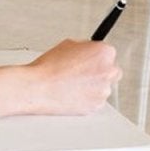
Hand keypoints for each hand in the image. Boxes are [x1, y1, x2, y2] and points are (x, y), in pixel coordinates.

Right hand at [0, 39, 119, 116]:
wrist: (37, 88)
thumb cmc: (48, 68)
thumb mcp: (67, 45)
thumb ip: (84, 47)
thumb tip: (87, 51)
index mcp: (104, 53)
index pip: (108, 54)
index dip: (96, 58)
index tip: (89, 61)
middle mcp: (108, 71)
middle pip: (112, 71)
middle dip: (100, 73)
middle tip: (83, 74)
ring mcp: (103, 90)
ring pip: (103, 88)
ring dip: (93, 87)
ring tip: (73, 85)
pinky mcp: (95, 106)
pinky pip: (95, 101)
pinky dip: (86, 99)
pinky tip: (72, 94)